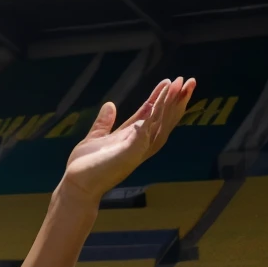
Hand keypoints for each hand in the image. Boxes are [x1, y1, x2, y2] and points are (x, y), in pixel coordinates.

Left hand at [58, 77, 196, 204]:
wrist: (77, 185)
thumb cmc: (85, 166)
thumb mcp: (96, 137)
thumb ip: (104, 123)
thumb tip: (110, 104)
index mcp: (132, 137)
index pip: (152, 114)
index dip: (162, 98)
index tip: (172, 81)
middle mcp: (139, 143)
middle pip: (162, 118)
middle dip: (175, 100)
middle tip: (189, 81)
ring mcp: (136, 149)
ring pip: (158, 124)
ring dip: (168, 105)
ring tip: (178, 86)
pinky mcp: (129, 154)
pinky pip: (143, 134)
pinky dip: (149, 120)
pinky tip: (154, 105)